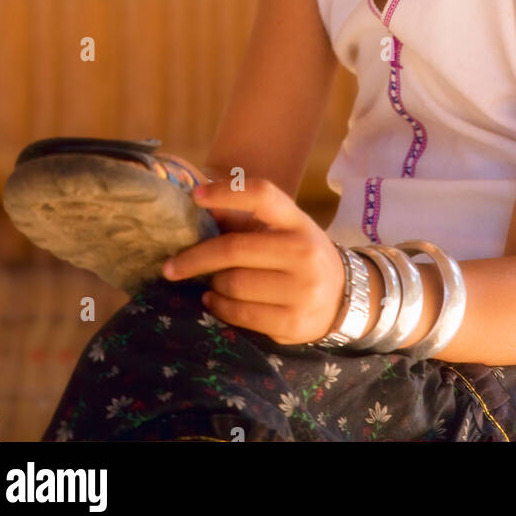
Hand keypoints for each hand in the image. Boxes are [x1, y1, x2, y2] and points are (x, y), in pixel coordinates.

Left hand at [161, 176, 347, 346]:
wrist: (346, 296)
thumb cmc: (300, 256)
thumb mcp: (284, 231)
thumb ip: (244, 221)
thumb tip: (198, 206)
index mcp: (298, 222)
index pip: (262, 195)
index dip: (226, 192)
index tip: (193, 196)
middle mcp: (303, 252)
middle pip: (234, 248)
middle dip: (194, 258)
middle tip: (170, 266)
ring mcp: (301, 289)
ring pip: (233, 284)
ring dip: (211, 285)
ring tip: (208, 284)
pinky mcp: (293, 323)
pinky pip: (240, 314)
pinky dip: (219, 307)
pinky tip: (215, 301)